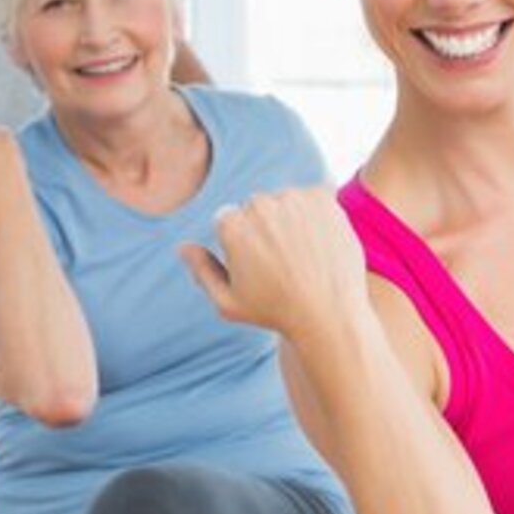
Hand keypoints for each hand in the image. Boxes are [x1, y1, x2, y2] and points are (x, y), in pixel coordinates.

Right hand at [182, 185, 368, 341]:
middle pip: (257, 207)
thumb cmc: (276, 313)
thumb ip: (202, 271)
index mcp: (230, 224)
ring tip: (304, 255)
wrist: (330, 315)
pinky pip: (313, 198)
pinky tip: (320, 244)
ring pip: (285, 200)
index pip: (229, 220)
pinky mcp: (323, 197)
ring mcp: (293, 198)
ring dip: (292, 219)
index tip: (262, 267)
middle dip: (267, 227)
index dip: (244, 245)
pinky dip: (317, 215)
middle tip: (285, 262)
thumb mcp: (228, 302)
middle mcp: (259, 204)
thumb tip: (182, 246)